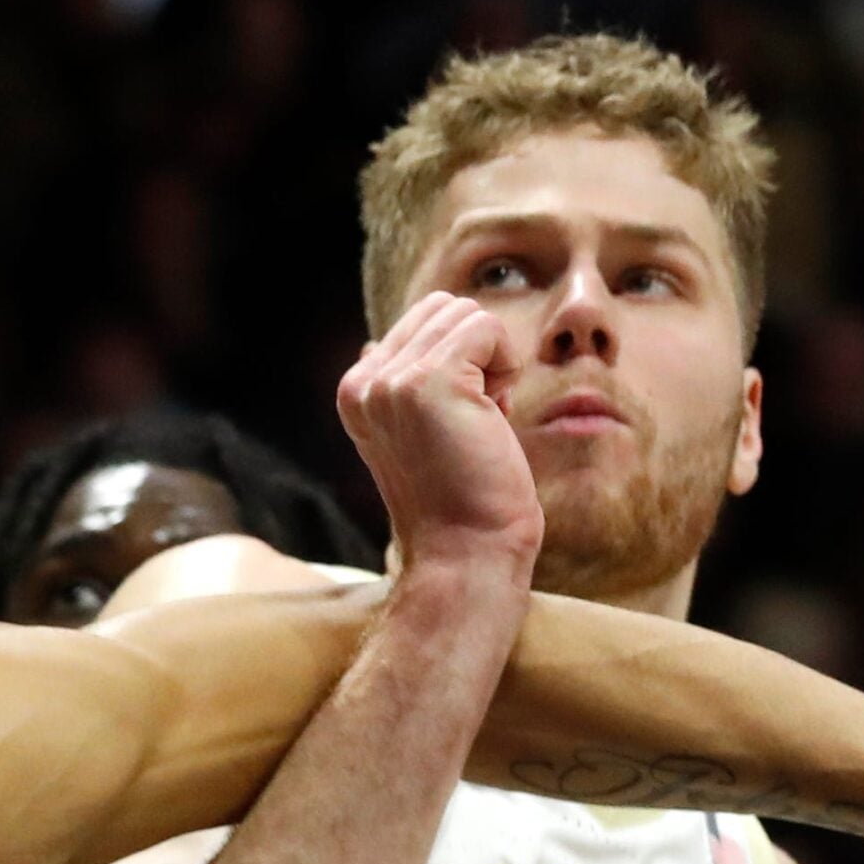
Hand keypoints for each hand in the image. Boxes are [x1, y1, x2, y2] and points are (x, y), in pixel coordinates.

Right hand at [336, 293, 543, 583]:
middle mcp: (364, 382)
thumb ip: (403, 383)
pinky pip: (486, 327)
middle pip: (443, 308)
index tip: (459, 426)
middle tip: (476, 420)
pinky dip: (507, 364)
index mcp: (356, 392)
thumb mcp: (419, 434)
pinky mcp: (427, 382)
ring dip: (493, 361)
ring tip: (482, 421)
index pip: (420, 322)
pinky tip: (495, 415)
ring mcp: (390, 381)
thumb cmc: (462, 501)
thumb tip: (379, 341)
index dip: (460, 364)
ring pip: (465, 313)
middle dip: (477, 354)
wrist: (466, 556)